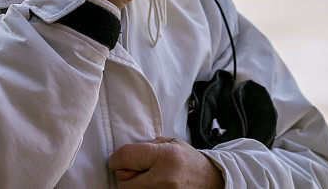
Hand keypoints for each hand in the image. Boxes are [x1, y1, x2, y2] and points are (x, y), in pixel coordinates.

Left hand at [108, 137, 223, 187]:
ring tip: (149, 180)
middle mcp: (165, 179)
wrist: (211, 180)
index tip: (118, 160)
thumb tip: (121, 160)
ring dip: (134, 186)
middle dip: (125, 176)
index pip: (126, 157)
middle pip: (123, 182)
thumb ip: (144, 148)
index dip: (116, 159)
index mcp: (166, 156)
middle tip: (137, 172)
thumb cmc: (186, 159)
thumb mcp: (169, 143)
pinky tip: (154, 186)